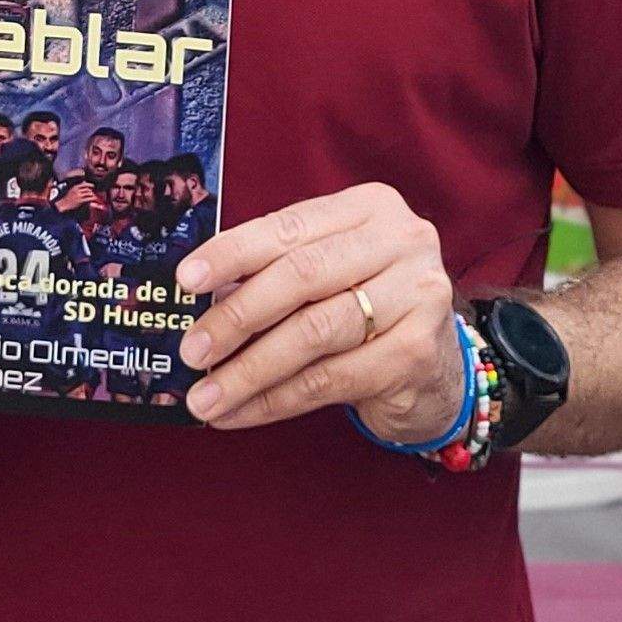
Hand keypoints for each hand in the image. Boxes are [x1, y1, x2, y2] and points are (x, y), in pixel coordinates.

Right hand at [53, 182, 101, 214]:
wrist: (63, 205)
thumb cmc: (67, 198)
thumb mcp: (71, 190)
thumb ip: (77, 187)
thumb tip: (84, 182)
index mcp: (75, 187)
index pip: (84, 184)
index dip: (90, 185)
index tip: (93, 186)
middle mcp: (77, 191)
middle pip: (87, 189)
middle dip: (91, 191)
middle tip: (93, 193)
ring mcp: (79, 196)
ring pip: (89, 193)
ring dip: (92, 195)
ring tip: (94, 197)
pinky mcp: (81, 201)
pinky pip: (89, 198)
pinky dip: (92, 198)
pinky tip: (94, 199)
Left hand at [170, 182, 462, 440]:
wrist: (436, 366)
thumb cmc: (366, 306)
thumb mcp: (326, 274)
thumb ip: (272, 273)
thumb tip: (197, 299)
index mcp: (369, 208)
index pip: (288, 227)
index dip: (231, 253)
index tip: (185, 280)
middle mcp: (401, 241)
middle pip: (301, 277)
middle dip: (237, 316)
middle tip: (192, 349)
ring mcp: (417, 295)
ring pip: (313, 333)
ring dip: (249, 370)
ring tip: (206, 395)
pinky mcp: (417, 351)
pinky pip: (330, 380)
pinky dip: (276, 399)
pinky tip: (240, 413)